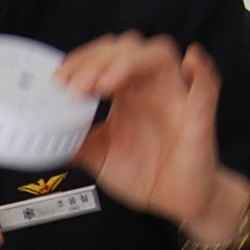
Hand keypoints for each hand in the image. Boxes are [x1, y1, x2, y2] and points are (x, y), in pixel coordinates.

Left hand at [60, 36, 249, 246]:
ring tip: (105, 84)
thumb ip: (75, 141)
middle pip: (128, 48)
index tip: (60, 78)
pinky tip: (190, 61)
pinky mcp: (198, 118)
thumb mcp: (100, 155)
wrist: (176, 201)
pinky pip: (206, 88)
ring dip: (129, 62)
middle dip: (98, 60)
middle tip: (76, 86)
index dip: (83, 59)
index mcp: (128, 91)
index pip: (106, 55)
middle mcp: (151, 86)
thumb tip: (43, 134)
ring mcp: (176, 97)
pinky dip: (202, 71)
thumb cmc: (146, 172)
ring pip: (159, 56)